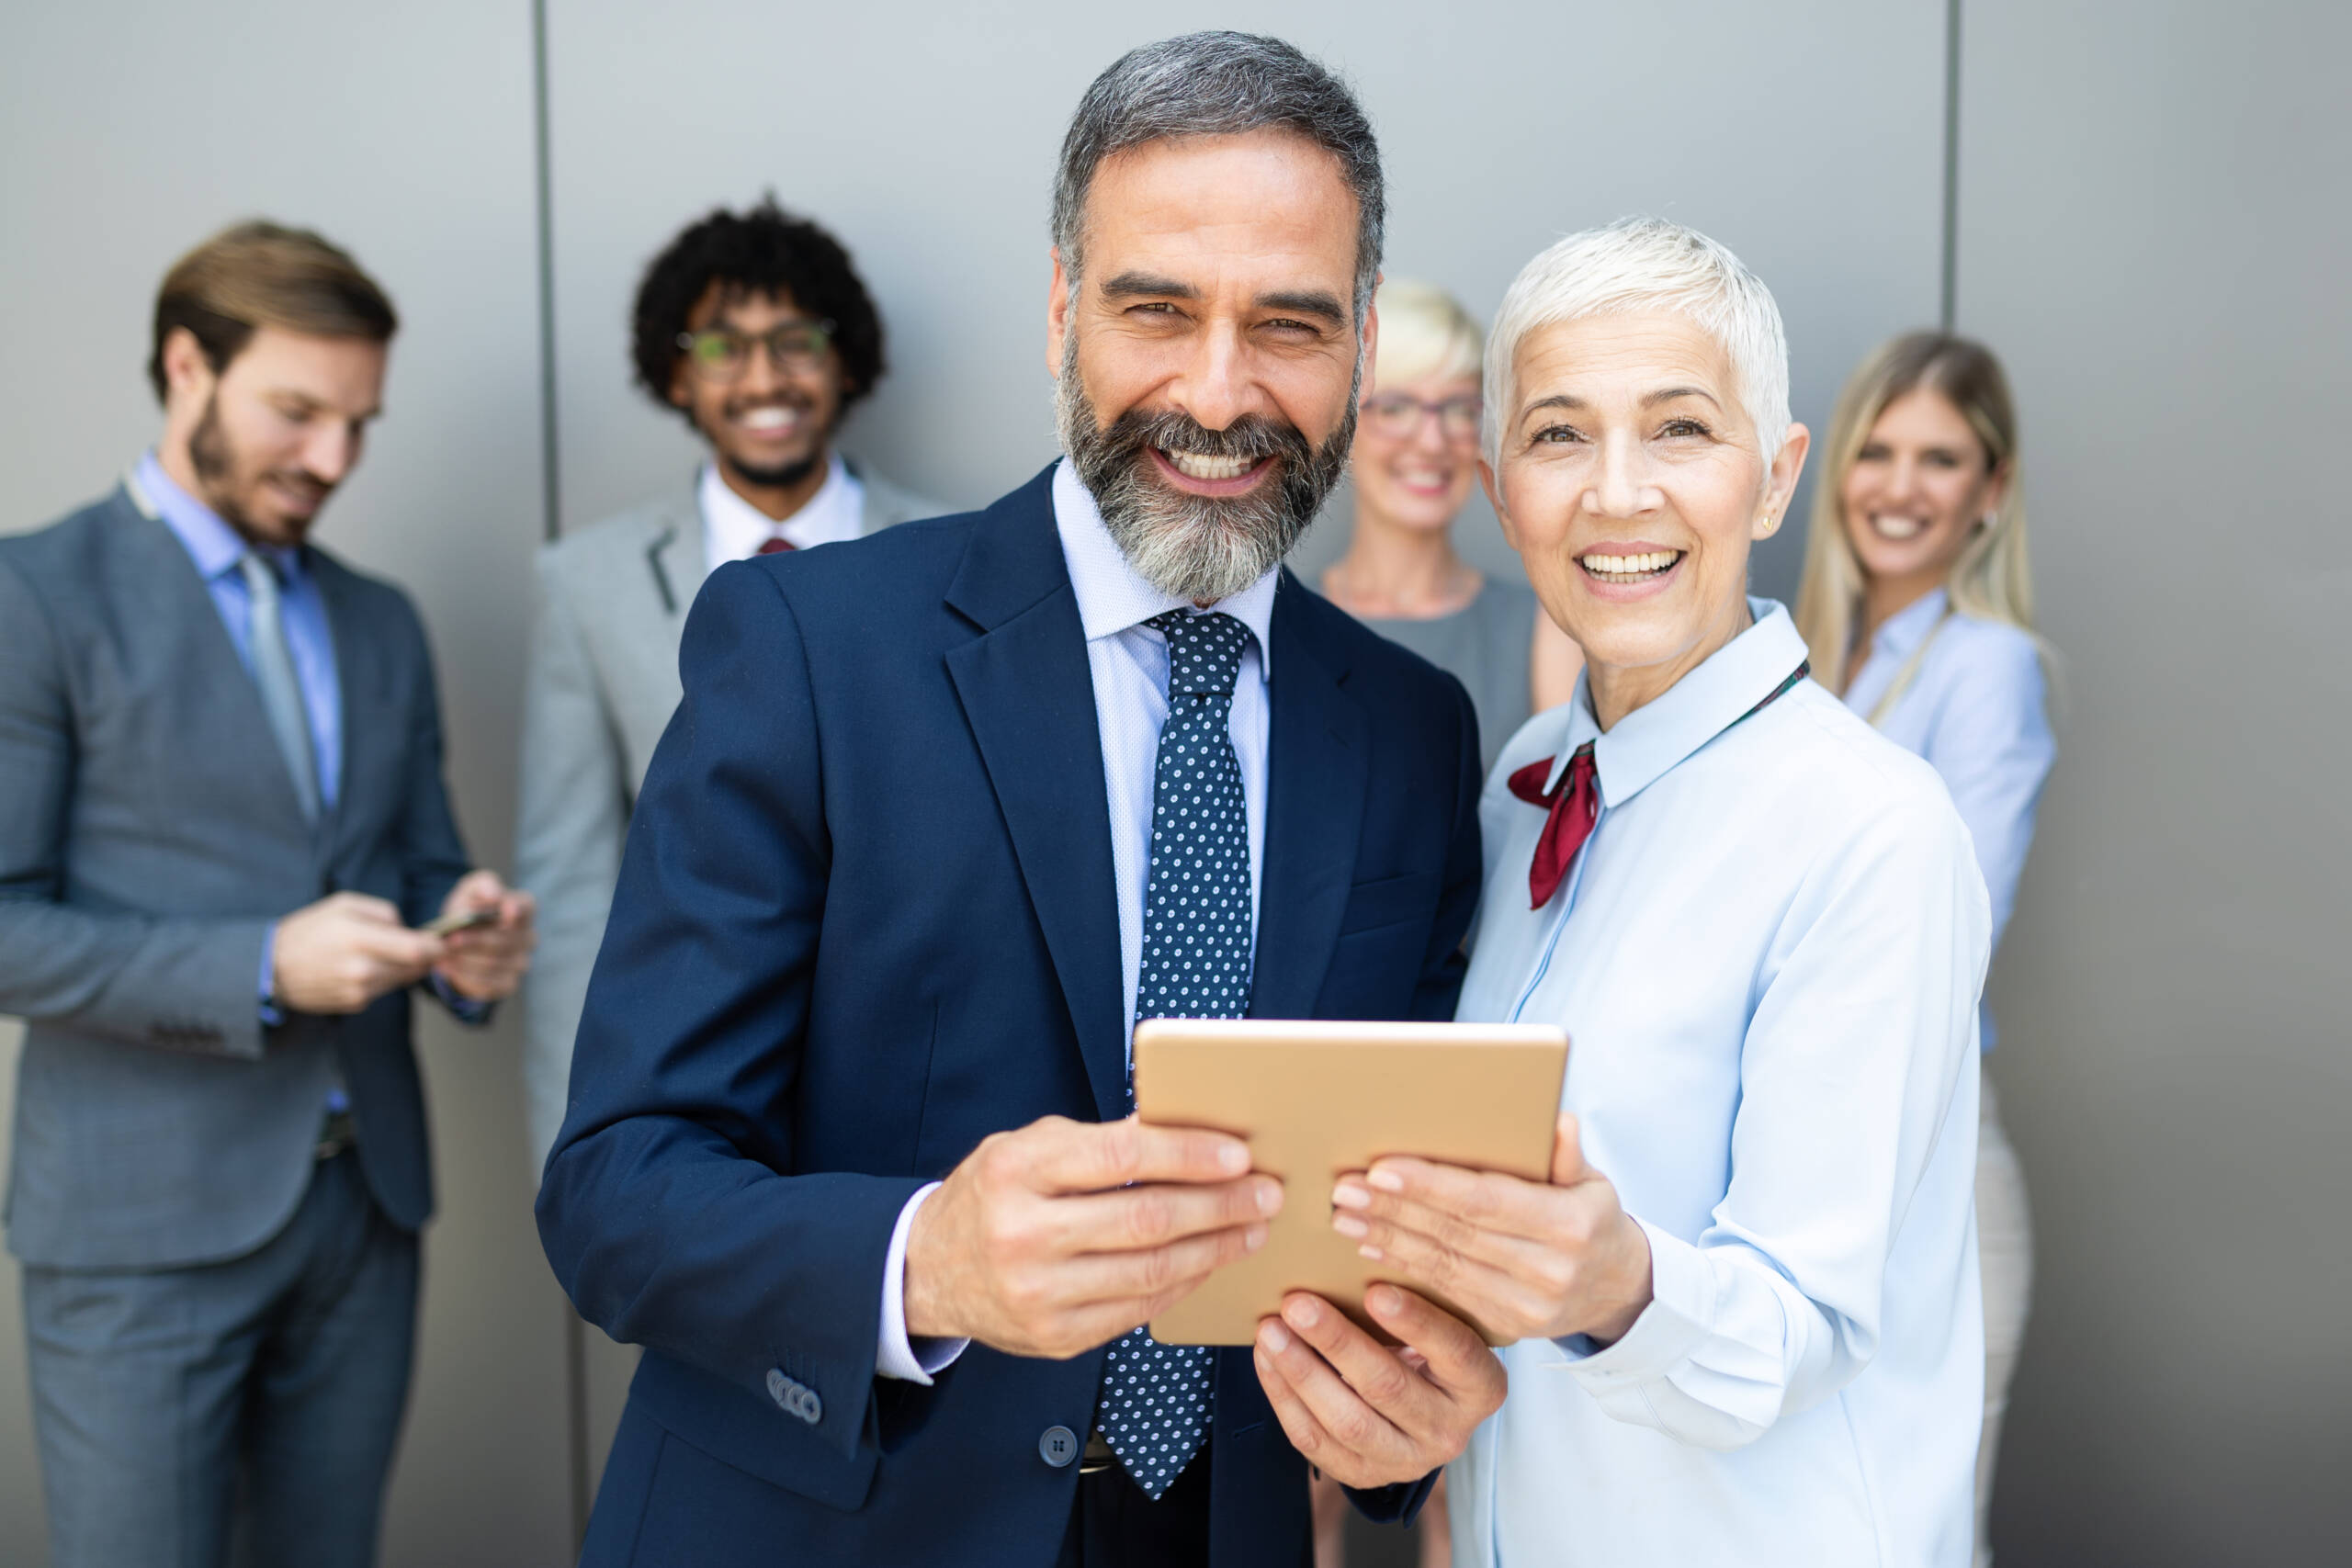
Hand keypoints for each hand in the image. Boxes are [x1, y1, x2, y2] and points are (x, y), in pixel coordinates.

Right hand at [272, 892, 442, 1013]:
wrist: (272, 967)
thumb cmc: (310, 929)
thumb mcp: (344, 905)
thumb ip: (384, 913)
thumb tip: (409, 928)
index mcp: (359, 939)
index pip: (417, 949)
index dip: (437, 946)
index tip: (443, 940)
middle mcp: (361, 969)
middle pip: (415, 968)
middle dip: (425, 956)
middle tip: (425, 945)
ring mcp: (359, 991)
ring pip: (403, 979)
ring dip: (405, 967)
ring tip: (387, 952)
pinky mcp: (355, 1004)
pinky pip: (384, 989)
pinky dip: (385, 978)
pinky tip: (366, 967)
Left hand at [431, 870, 536, 1001]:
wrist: (459, 938)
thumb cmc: (469, 909)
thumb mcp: (471, 891)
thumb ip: (483, 886)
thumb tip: (494, 895)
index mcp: (523, 909)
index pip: (525, 908)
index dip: (516, 911)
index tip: (506, 914)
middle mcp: (528, 937)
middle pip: (504, 941)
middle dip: (474, 940)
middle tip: (449, 940)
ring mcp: (521, 963)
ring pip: (492, 964)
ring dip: (464, 960)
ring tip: (441, 954)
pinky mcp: (508, 984)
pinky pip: (488, 985)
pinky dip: (464, 976)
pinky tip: (447, 967)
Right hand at [904, 1114, 1280, 1358]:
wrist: (929, 1270)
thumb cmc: (993, 1194)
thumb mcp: (1028, 1147)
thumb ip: (1100, 1142)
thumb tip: (1187, 1134)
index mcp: (1017, 1171)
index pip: (1120, 1157)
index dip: (1187, 1154)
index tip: (1238, 1153)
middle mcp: (1023, 1235)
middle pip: (1146, 1220)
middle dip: (1220, 1205)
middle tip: (1266, 1192)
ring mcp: (1039, 1295)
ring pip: (1151, 1272)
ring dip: (1215, 1249)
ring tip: (1252, 1228)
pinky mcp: (1056, 1338)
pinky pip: (1139, 1310)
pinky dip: (1184, 1284)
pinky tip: (1210, 1261)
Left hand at [1252, 1285, 1504, 1488]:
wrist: (1424, 1408)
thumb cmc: (1430, 1349)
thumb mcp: (1442, 1324)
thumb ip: (1416, 1302)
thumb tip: (1352, 1261)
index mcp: (1481, 1387)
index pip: (1456, 1353)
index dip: (1417, 1322)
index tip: (1374, 1290)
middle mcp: (1449, 1432)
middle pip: (1389, 1387)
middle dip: (1337, 1342)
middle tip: (1298, 1304)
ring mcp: (1405, 1460)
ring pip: (1347, 1421)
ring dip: (1302, 1371)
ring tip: (1270, 1331)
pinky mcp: (1363, 1475)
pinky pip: (1314, 1441)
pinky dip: (1284, 1396)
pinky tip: (1266, 1358)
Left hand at [1330, 1113, 1652, 1344]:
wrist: (1617, 1290)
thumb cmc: (1594, 1219)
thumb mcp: (1594, 1181)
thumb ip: (1567, 1154)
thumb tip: (1556, 1120)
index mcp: (1569, 1224)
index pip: (1485, 1201)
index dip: (1430, 1186)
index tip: (1381, 1168)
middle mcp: (1548, 1269)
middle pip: (1454, 1232)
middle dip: (1393, 1208)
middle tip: (1344, 1187)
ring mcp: (1527, 1305)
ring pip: (1442, 1265)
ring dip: (1387, 1237)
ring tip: (1345, 1214)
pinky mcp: (1507, 1326)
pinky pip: (1445, 1291)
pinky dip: (1403, 1266)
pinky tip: (1371, 1246)